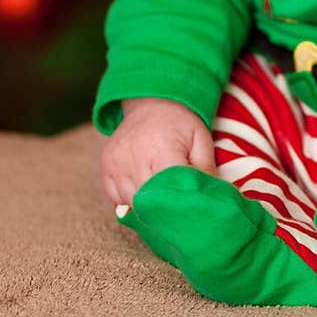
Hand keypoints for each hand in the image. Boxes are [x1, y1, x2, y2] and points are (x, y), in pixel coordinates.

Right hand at [99, 97, 215, 209]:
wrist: (151, 103)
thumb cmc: (180, 124)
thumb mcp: (201, 140)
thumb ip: (205, 169)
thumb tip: (211, 198)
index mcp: (162, 149)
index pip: (167, 191)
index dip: (176, 206)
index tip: (186, 213)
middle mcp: (135, 156)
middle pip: (147, 201)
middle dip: (162, 210)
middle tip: (174, 211)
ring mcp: (117, 161)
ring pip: (129, 203)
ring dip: (144, 207)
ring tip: (158, 199)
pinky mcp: (106, 165)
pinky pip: (115, 198)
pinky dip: (128, 201)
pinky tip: (142, 191)